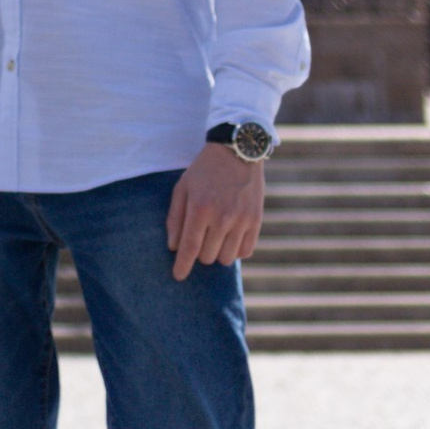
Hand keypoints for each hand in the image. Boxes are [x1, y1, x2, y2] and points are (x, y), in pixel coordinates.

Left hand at [166, 140, 265, 278]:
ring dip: (218, 252)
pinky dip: (236, 250)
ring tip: (215, 237)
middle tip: (200, 238)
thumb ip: (176, 217)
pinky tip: (230, 237)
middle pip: (207, 257)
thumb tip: (173, 247)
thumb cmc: (204, 171)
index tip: (178, 276)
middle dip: (200, 253)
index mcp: (200, 208)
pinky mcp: (256, 220)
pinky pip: (246, 251)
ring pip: (227, 258)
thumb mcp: (183, 187)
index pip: (190, 248)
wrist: (237, 152)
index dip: (182, 266)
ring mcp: (241, 220)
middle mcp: (222, 217)